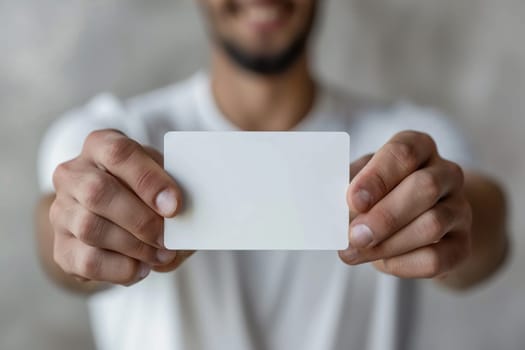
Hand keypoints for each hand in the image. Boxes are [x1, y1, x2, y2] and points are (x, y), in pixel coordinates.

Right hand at [49, 129, 190, 285]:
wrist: (118, 217)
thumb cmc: (147, 191)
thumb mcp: (162, 179)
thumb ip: (174, 193)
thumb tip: (187, 223)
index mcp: (100, 145)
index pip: (119, 153)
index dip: (148, 180)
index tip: (175, 206)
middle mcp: (73, 174)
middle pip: (98, 192)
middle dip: (140, 220)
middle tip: (167, 237)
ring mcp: (61, 211)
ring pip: (91, 229)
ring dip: (134, 247)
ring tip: (161, 254)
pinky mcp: (61, 247)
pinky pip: (88, 262)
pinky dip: (122, 269)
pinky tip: (142, 267)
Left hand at [339, 131, 471, 278]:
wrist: (414, 221)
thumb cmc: (380, 194)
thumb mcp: (362, 181)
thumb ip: (348, 189)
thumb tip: (330, 210)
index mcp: (418, 147)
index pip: (403, 153)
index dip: (377, 177)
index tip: (353, 200)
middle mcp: (446, 173)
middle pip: (424, 187)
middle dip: (384, 216)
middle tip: (353, 235)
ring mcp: (460, 208)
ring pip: (432, 224)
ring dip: (388, 243)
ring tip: (354, 252)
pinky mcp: (463, 244)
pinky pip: (438, 258)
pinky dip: (404, 264)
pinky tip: (382, 263)